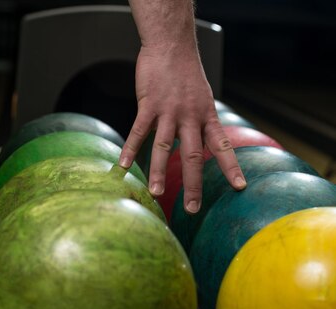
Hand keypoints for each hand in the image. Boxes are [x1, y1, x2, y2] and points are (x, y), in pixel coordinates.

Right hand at [119, 44, 245, 212]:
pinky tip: (124, 164)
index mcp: (205, 116)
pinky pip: (139, 131)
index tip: (240, 187)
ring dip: (159, 172)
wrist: (171, 45)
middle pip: (192, 155)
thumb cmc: (185, 72)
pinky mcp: (148, 104)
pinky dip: (131, 148)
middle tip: (192, 208)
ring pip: (164, 147)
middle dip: (193, 184)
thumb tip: (197, 144)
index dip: (231, 167)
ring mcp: (169, 111)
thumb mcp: (201, 97)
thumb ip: (198, 122)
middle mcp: (190, 117)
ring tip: (156, 193)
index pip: (222, 146)